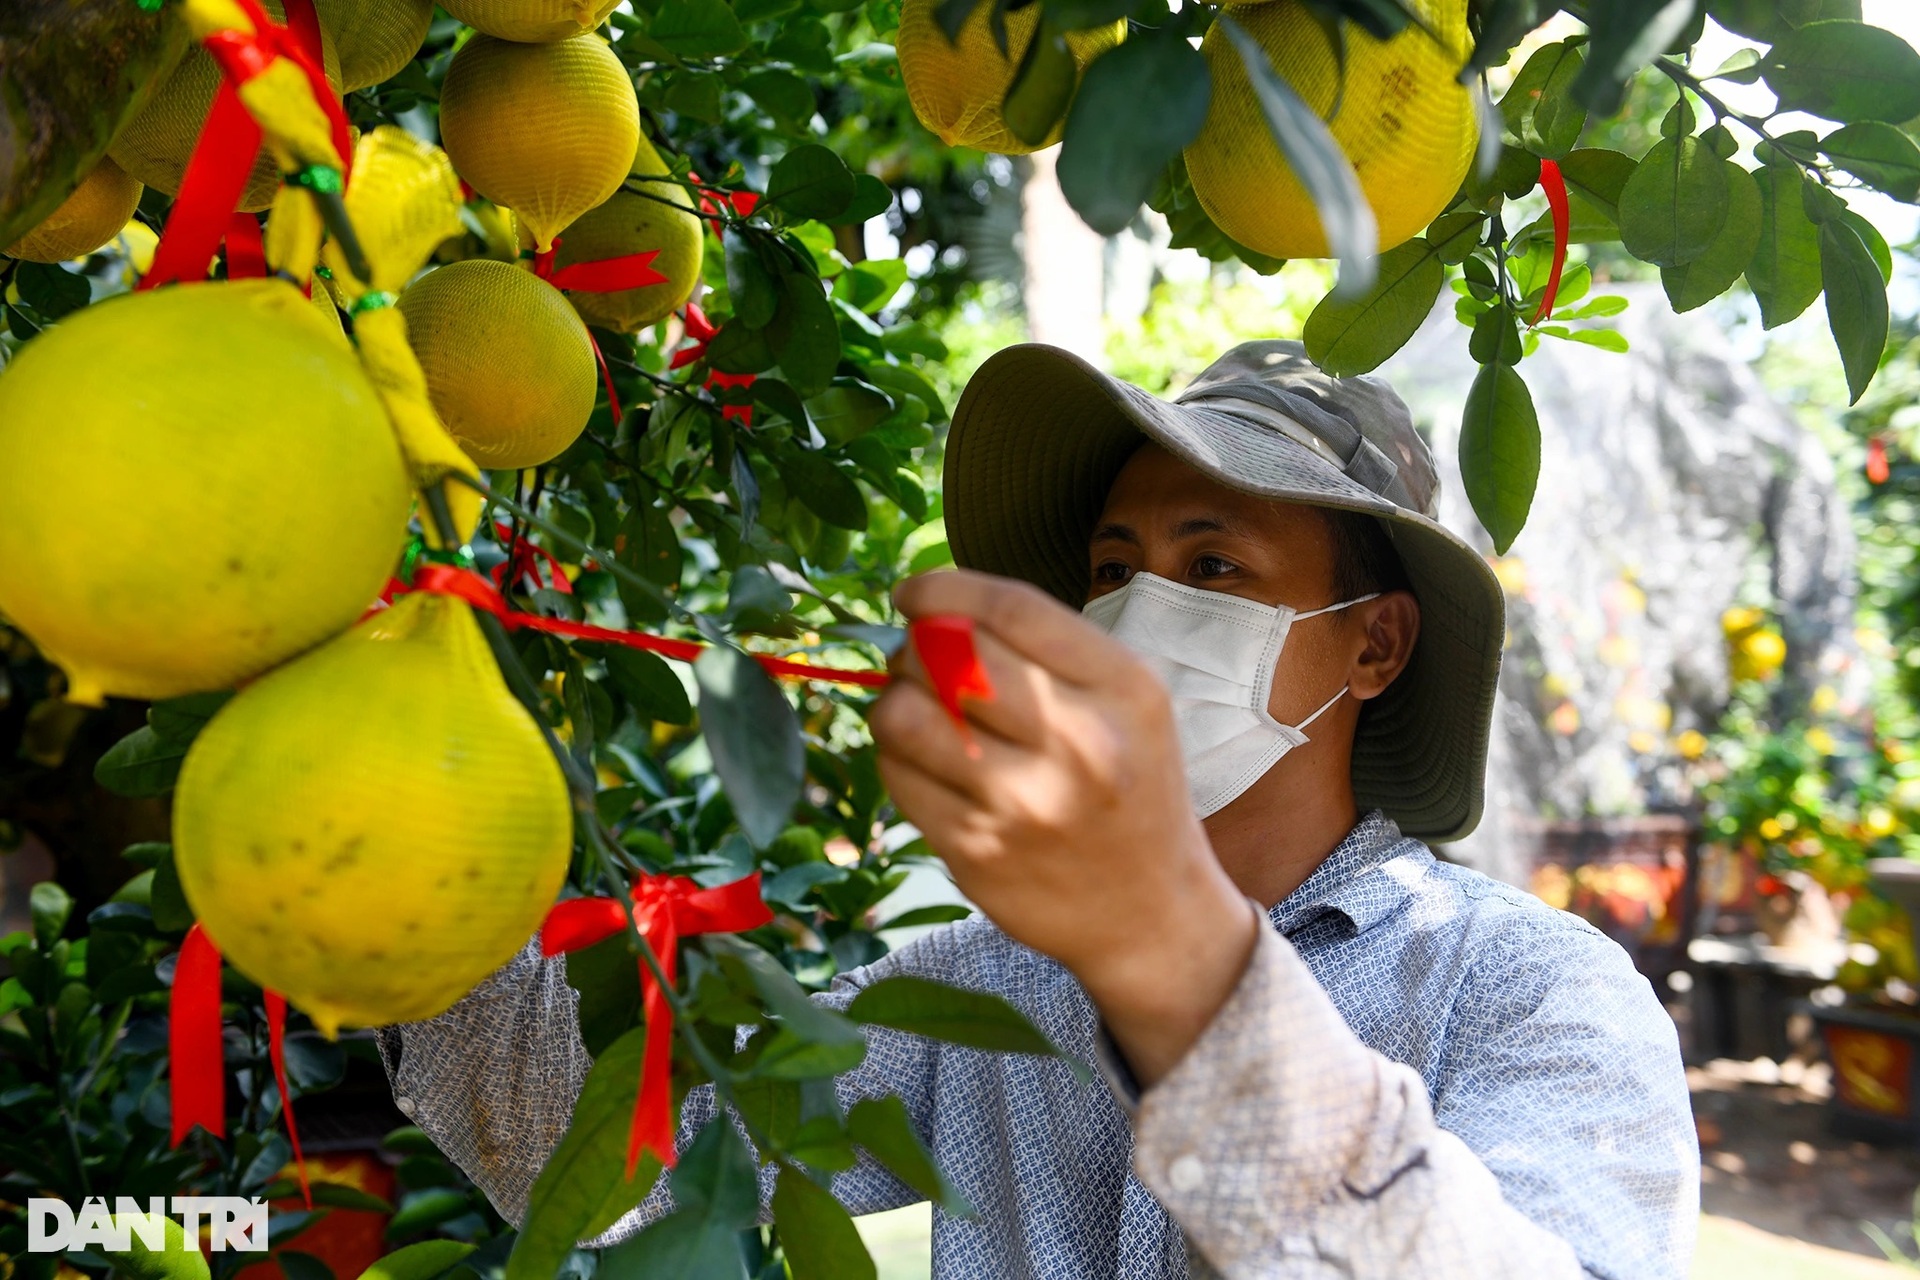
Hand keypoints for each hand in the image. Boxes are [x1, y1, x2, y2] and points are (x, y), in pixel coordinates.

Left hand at [870, 570, 1258, 1084]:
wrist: (1150, 914)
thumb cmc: (1129, 786)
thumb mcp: (1126, 702)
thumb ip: (1045, 650)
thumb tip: (931, 609)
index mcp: (1123, 688)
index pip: (1010, 608)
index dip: (944, 589)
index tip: (913, 593)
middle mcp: (1077, 742)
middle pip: (947, 656)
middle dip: (914, 648)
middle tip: (918, 662)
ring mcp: (1023, 802)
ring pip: (903, 716)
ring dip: (894, 702)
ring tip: (918, 713)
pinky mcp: (977, 851)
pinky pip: (897, 776)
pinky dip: (897, 757)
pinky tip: (927, 763)